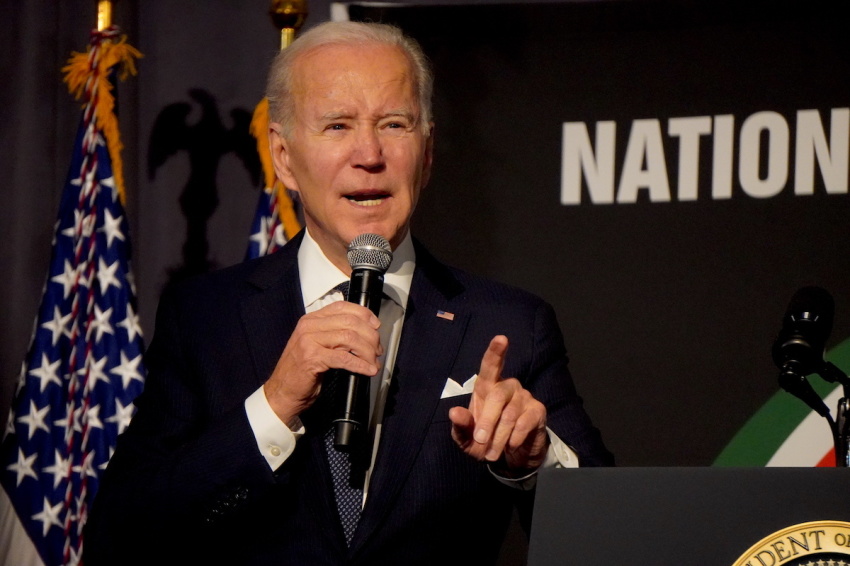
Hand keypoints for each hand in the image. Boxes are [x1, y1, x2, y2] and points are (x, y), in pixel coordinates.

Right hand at [264, 301, 382, 427]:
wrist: (282, 392)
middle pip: (350, 322)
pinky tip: (367, 370)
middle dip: (370, 336)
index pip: (342, 307)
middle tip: (377, 351)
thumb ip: (334, 334)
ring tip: (373, 362)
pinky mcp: (312, 358)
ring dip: (367, 351)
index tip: (376, 326)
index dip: (364, 314)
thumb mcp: (317, 345)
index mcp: (311, 320)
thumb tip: (365, 333)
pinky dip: (360, 365)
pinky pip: (344, 358)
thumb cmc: (301, 371)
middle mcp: (309, 326)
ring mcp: (309, 341)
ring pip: (349, 338)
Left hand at [448, 335, 548, 472]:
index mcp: (487, 387)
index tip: (501, 339)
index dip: (495, 352)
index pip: (491, 365)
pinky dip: (515, 438)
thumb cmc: (485, 440)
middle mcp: (508, 386)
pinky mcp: (538, 411)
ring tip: (492, 453)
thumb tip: (454, 412)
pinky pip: (525, 422)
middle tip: (480, 442)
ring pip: (510, 414)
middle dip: (487, 422)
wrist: (511, 457)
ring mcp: (524, 397)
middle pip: (497, 396)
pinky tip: (511, 446)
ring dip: (499, 437)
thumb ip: (460, 426)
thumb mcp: (467, 438)